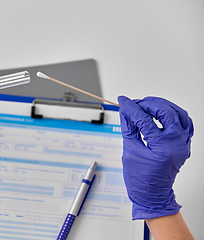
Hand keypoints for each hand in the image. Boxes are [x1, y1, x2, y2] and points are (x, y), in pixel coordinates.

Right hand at [118, 96, 193, 219]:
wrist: (152, 194)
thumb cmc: (140, 179)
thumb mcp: (129, 151)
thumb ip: (128, 128)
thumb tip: (125, 112)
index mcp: (161, 148)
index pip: (144, 120)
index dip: (131, 108)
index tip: (124, 101)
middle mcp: (177, 145)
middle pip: (167, 113)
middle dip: (149, 104)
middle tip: (136, 103)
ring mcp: (183, 145)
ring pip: (180, 115)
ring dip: (164, 106)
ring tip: (148, 105)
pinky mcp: (185, 145)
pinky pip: (186, 124)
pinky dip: (175, 115)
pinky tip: (163, 113)